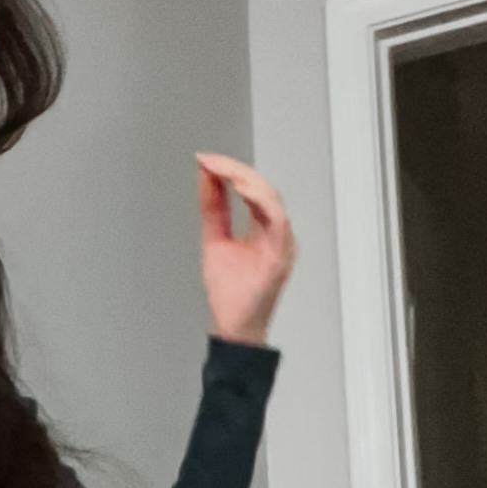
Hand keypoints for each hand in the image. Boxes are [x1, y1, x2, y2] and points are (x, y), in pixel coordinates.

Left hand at [196, 152, 293, 345]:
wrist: (232, 328)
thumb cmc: (229, 293)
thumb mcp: (214, 239)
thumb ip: (212, 207)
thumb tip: (206, 175)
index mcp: (263, 229)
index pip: (252, 190)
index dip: (231, 170)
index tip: (207, 159)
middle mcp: (275, 233)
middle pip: (263, 189)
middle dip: (236, 170)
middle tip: (212, 162)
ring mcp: (281, 244)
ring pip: (272, 200)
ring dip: (248, 182)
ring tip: (226, 173)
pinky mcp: (280, 257)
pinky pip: (278, 221)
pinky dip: (261, 202)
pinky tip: (242, 191)